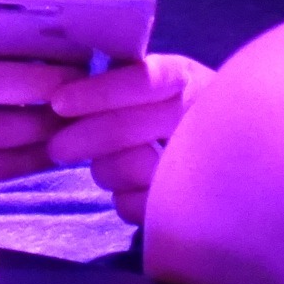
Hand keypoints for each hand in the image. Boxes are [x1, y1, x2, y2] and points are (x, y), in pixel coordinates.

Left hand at [43, 53, 214, 226]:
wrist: (225, 156)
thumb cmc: (170, 111)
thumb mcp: (157, 84)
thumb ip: (121, 78)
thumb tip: (66, 92)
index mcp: (185, 78)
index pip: (144, 80)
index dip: (99, 92)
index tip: (59, 103)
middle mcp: (197, 115)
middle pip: (124, 129)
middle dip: (81, 138)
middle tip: (57, 147)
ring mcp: (199, 162)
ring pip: (126, 168)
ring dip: (105, 169)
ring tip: (105, 165)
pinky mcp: (189, 205)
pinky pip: (134, 204)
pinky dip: (124, 198)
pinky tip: (131, 188)